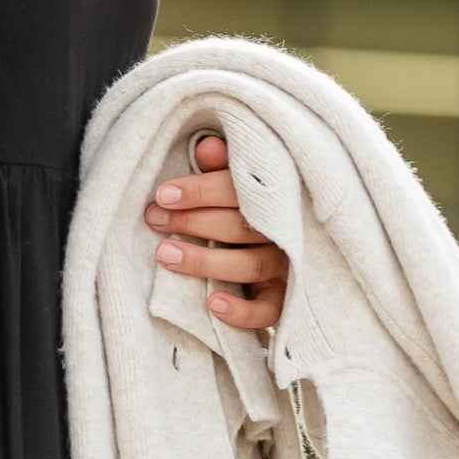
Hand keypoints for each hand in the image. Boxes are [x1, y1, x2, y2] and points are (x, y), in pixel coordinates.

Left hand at [145, 130, 286, 330]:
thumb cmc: (255, 209)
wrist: (303, 248)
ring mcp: (287, 267)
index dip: (200, 191)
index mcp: (277, 197)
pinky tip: (213, 304)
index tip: (163, 195)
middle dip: (192, 222)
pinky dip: (242, 311)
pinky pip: (267, 311)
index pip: (239, 191)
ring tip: (165, 254)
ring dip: (204, 261)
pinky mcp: (283, 300)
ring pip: (248, 265)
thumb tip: (205, 147)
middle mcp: (285, 231)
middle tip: (155, 219)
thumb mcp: (243, 183)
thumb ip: (226, 168)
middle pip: (238, 227)